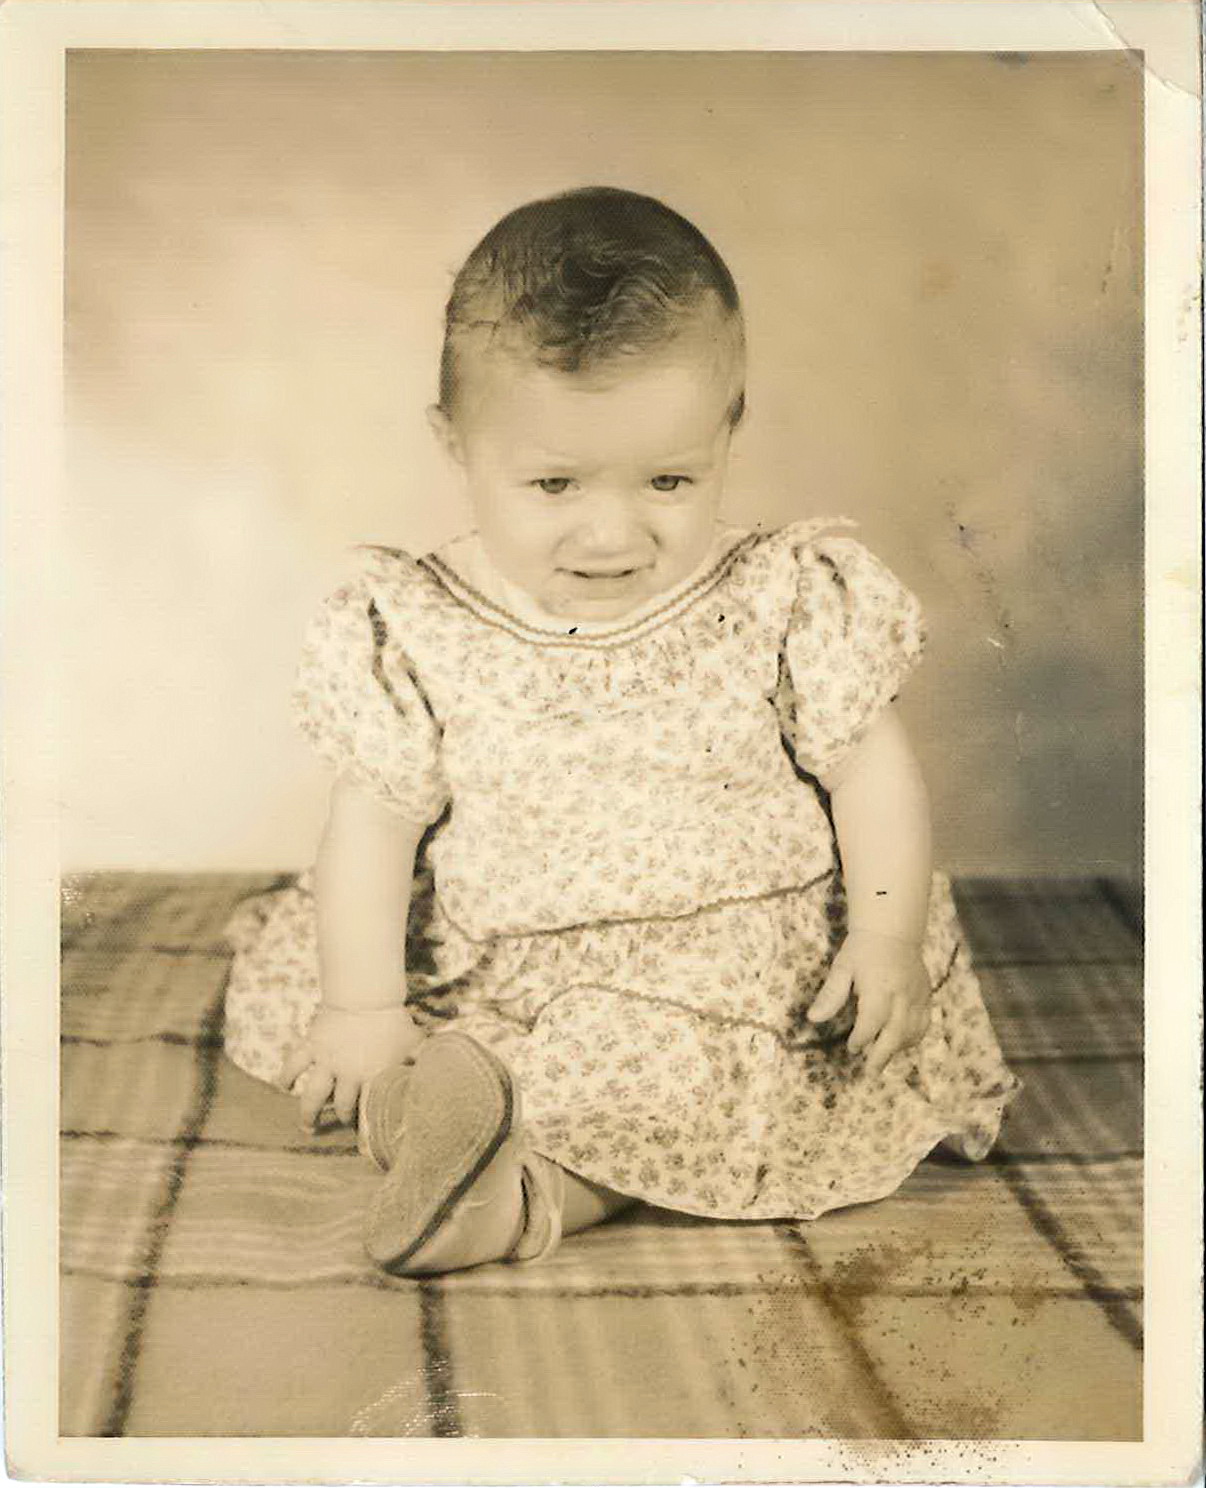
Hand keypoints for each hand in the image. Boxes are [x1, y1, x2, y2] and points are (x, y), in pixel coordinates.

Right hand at [280, 1004, 424, 1129]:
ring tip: (306, 1127)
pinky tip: (282, 1087)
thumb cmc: (393, 1020)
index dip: (366, 1125)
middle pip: (340, 1106)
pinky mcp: (311, 1046)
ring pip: (312, 1094)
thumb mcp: (414, 1042)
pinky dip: (286, 1076)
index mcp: (372, 1077)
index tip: (366, 1135)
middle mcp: (347, 1074)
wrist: (366, 996)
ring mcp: (326, 1061)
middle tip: (335, 1128)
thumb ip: (423, 1059)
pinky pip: (294, 1064)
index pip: (368, 1109)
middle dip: (338, 1120)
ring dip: (307, 1113)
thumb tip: (441, 1070)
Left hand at [808, 929, 930, 1075]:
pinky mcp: (927, 995)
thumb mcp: (842, 968)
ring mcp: (917, 996)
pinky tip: (901, 1044)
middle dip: (882, 1055)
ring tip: (882, 1060)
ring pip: (912, 1031)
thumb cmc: (861, 949)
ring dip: (898, 1049)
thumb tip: (813, 1019)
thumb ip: (831, 995)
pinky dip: (914, 1037)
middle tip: (870, 1074)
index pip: (872, 1022)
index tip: (852, 1048)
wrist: (892, 930)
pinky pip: (924, 1023)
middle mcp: (902, 995)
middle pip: (895, 1033)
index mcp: (879, 988)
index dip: (861, 1039)